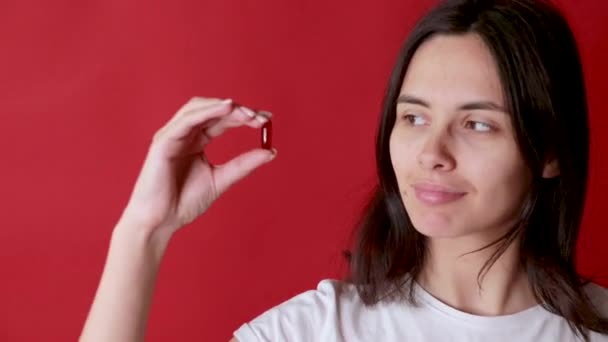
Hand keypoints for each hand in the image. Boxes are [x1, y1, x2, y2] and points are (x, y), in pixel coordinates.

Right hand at [118, 97, 275, 237]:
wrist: (160, 222)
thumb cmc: (183, 203)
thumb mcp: (221, 180)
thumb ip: (243, 165)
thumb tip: (271, 151)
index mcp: (196, 141)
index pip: (223, 121)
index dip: (244, 116)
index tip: (267, 118)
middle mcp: (184, 134)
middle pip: (213, 110)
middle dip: (239, 110)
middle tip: (261, 118)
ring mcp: (172, 135)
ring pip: (199, 108)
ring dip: (225, 108)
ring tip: (247, 114)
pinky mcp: (163, 141)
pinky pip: (187, 120)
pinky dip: (207, 111)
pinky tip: (226, 108)